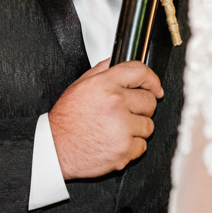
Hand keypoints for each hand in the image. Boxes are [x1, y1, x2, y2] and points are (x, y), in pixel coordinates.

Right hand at [49, 60, 162, 178]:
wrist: (56, 150)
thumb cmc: (66, 121)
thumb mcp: (78, 86)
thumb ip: (101, 70)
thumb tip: (116, 62)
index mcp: (104, 85)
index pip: (139, 72)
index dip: (151, 79)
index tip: (155, 87)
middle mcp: (115, 104)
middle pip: (149, 101)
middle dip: (141, 107)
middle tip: (125, 113)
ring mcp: (122, 128)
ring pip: (148, 126)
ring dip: (137, 128)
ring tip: (116, 129)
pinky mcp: (124, 150)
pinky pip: (142, 146)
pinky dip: (132, 147)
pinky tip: (115, 142)